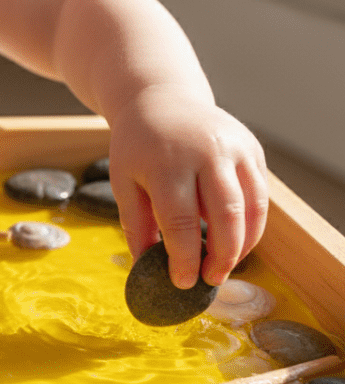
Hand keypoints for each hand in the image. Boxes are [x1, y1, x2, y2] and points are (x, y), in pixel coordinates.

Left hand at [107, 85, 268, 287]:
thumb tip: (144, 268)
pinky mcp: (252, 150)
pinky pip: (260, 194)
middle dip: (221, 255)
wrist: (161, 100)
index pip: (180, 220)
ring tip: (224, 266)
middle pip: (226, 215)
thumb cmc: (137, 147)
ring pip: (252, 206)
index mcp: (168, 163)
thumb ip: (135, 224)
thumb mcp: (124, 182)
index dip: (184, 257)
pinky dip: (253, 224)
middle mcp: (206, 153)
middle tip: (210, 280)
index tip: (182, 282)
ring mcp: (235, 149)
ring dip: (243, 244)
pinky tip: (237, 242)